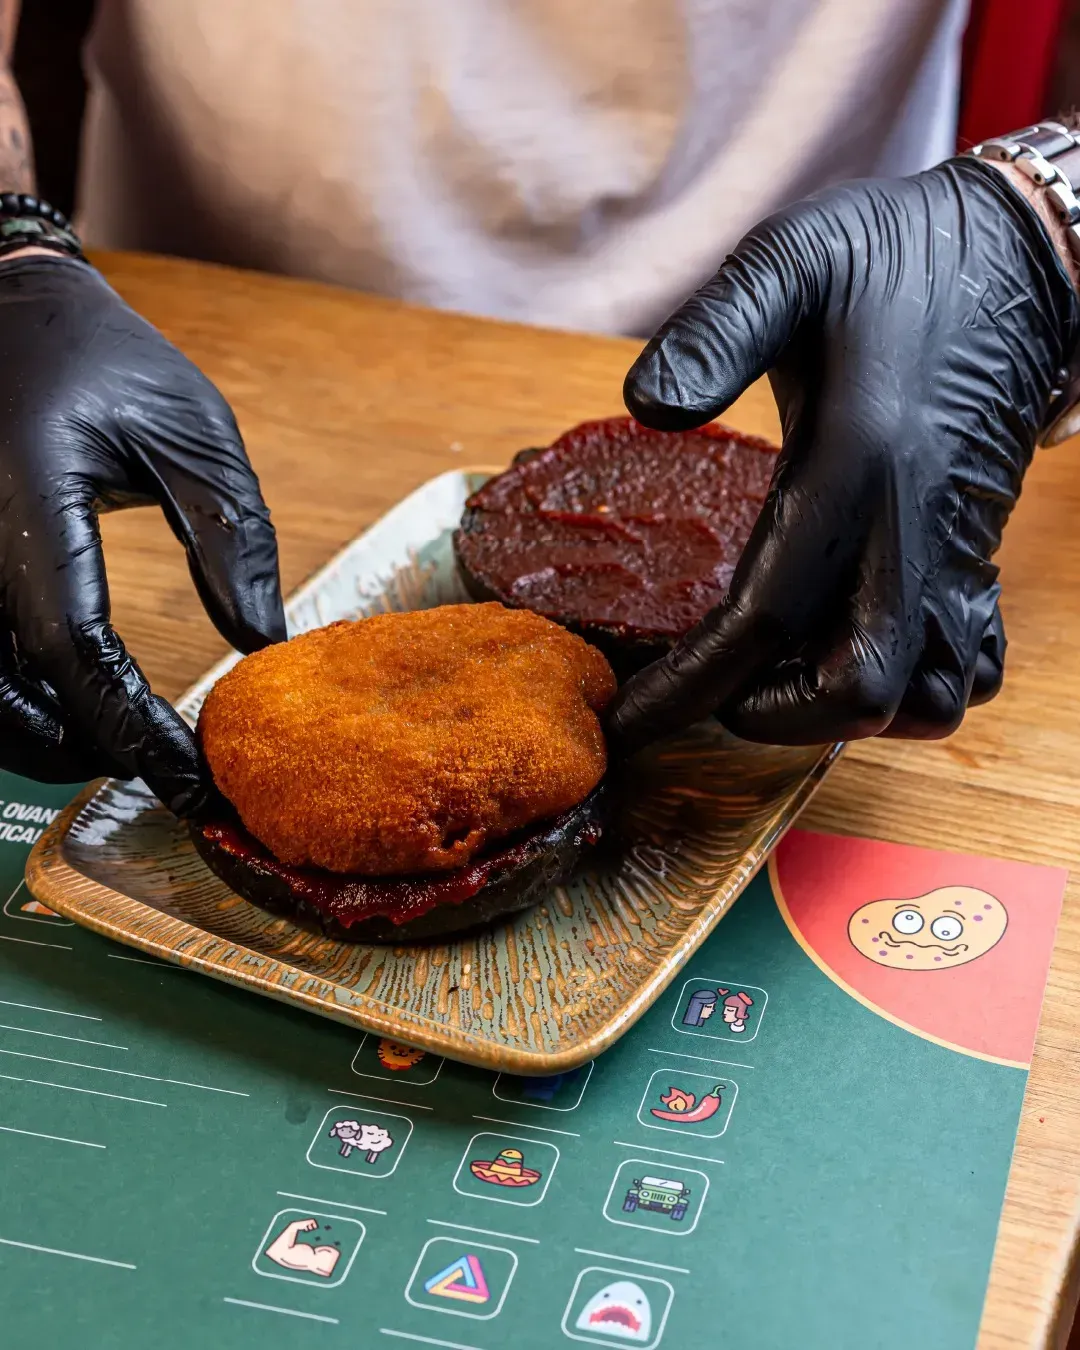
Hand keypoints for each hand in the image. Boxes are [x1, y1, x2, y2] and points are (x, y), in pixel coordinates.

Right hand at [0, 257, 284, 811]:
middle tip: (170, 773)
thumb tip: (264, 643)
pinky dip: (27, 701)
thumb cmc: (104, 357)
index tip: (193, 773)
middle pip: (8, 699)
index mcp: (27, 507)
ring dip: (48, 739)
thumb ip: (231, 538)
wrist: (8, 304)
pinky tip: (85, 706)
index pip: (75, 652)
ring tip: (135, 749)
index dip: (133, 726)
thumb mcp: (191, 430)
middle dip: (85, 752)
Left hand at [608, 157, 1078, 751]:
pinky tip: (844, 649)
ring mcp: (960, 553)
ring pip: (927, 699)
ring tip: (773, 674)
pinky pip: (967, 671)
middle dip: (772, 716)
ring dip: (845, 711)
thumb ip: (716, 330)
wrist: (1021, 260)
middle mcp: (915, 526)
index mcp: (857, 462)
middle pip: (862, 689)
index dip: (691, 685)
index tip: (630, 717)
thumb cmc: (894, 259)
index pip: (766, 616)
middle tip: (710, 691)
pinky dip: (908, 691)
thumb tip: (646, 407)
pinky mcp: (982, 561)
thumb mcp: (790, 261)